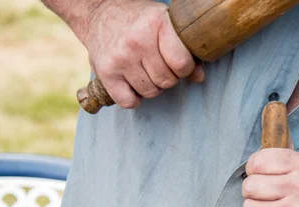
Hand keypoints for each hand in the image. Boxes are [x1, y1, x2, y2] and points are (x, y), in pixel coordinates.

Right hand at [79, 0, 203, 107]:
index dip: (184, 68)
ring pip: (150, 92)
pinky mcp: (105, 73)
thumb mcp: (165, 24)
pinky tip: (132, 82)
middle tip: (157, 64)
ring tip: (144, 70)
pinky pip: (129, 102)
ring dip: (151, 86)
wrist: (99, 13)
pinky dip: (133, 98)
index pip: (181, 63)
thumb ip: (185, 49)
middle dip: (167, 77)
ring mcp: (120, 58)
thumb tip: (199, 77)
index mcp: (156, 24)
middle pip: (167, 81)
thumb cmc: (139, 20)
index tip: (178, 63)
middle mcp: (137, 41)